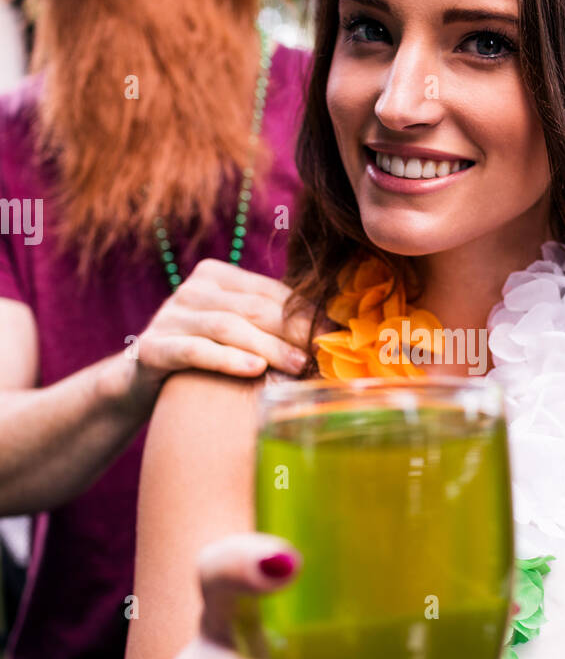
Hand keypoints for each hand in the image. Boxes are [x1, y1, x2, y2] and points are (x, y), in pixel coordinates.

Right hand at [129, 259, 315, 405]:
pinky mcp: (153, 348)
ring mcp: (170, 317)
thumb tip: (326, 330)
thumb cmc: (201, 357)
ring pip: (228, 327)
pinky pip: (195, 351)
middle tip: (321, 353)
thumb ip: (266, 323)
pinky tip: (254, 369)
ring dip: (269, 346)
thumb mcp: (233, 332)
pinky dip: (227, 359)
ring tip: (298, 366)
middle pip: (253, 308)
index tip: (333, 334)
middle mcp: (191, 290)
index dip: (304, 313)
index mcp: (215, 276)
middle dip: (293, 330)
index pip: (269, 291)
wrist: (138, 382)